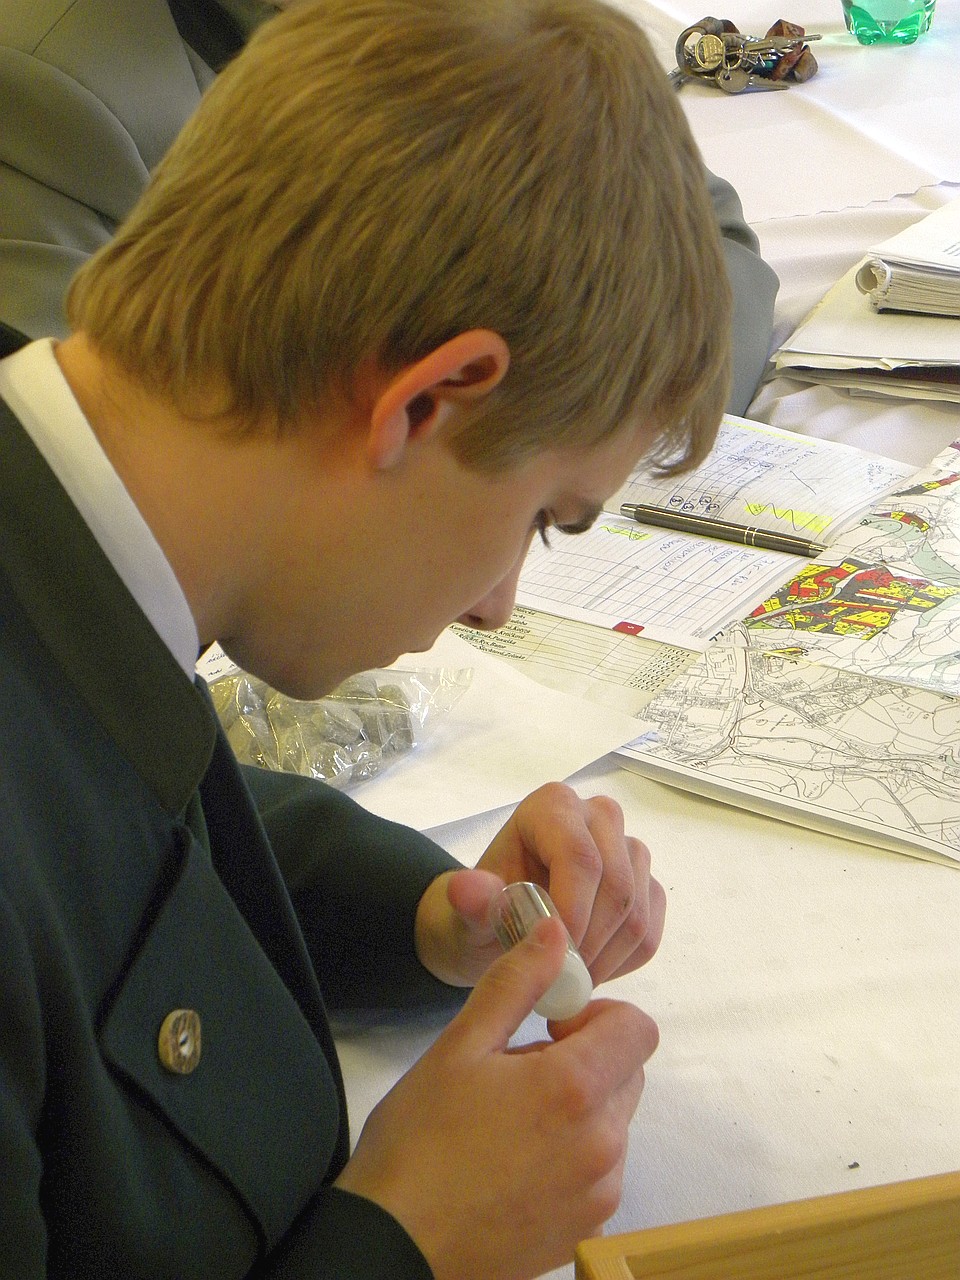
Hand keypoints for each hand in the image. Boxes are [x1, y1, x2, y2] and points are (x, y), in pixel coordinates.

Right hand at [335, 918, 657, 1279]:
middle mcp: (604, 1145)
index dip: (596, 1015)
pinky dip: (573, 1154)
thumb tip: (554, 931)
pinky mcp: (587, 1228)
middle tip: (520, 1070)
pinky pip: (601, 1170)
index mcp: (575, 1089)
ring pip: (615, 1122)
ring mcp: (599, 1194)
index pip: (638, 1028)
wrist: (394, 1246)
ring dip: (579, 1108)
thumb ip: (517, 982)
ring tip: (510, 1121)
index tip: (550, 1026)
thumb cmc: (418, 1143)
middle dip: (586, 1058)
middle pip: (629, 1072)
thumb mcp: (460, 1046)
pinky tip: (514, 1161)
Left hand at [415, 782, 665, 989]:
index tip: (553, 959)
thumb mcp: (466, 914)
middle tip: (556, 981)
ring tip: (563, 982)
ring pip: (636, 913)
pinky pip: (648, 934)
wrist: (496, 930)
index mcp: (553, 806)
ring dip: (603, 960)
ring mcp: (629, 851)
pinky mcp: (646, 887)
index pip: (580, 857)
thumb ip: (471, 902)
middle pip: (617, 885)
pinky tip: (584, 973)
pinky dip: (618, 965)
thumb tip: (466, 889)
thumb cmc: (481, 915)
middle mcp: (599, 817)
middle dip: (588, 943)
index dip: (573, 912)